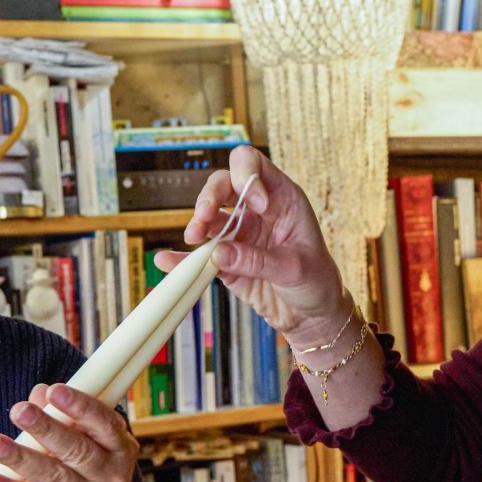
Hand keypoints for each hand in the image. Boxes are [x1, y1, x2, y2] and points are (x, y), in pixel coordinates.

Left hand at [0, 383, 139, 481]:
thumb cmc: (80, 463)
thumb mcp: (79, 436)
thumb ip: (60, 414)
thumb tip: (40, 392)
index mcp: (120, 447)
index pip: (104, 424)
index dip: (81, 407)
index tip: (55, 391)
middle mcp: (110, 476)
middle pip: (78, 450)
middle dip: (46, 429)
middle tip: (19, 411)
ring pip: (53, 476)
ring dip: (20, 458)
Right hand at [159, 146, 353, 343]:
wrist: (311, 315)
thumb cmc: (315, 283)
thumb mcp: (294, 269)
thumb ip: (257, 260)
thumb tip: (218, 253)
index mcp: (282, 198)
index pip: (255, 166)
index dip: (248, 177)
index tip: (257, 206)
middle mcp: (256, 210)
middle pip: (223, 185)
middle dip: (210, 197)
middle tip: (204, 218)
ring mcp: (239, 233)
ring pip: (208, 216)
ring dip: (197, 223)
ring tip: (193, 238)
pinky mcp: (225, 258)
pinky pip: (200, 254)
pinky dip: (182, 257)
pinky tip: (166, 260)